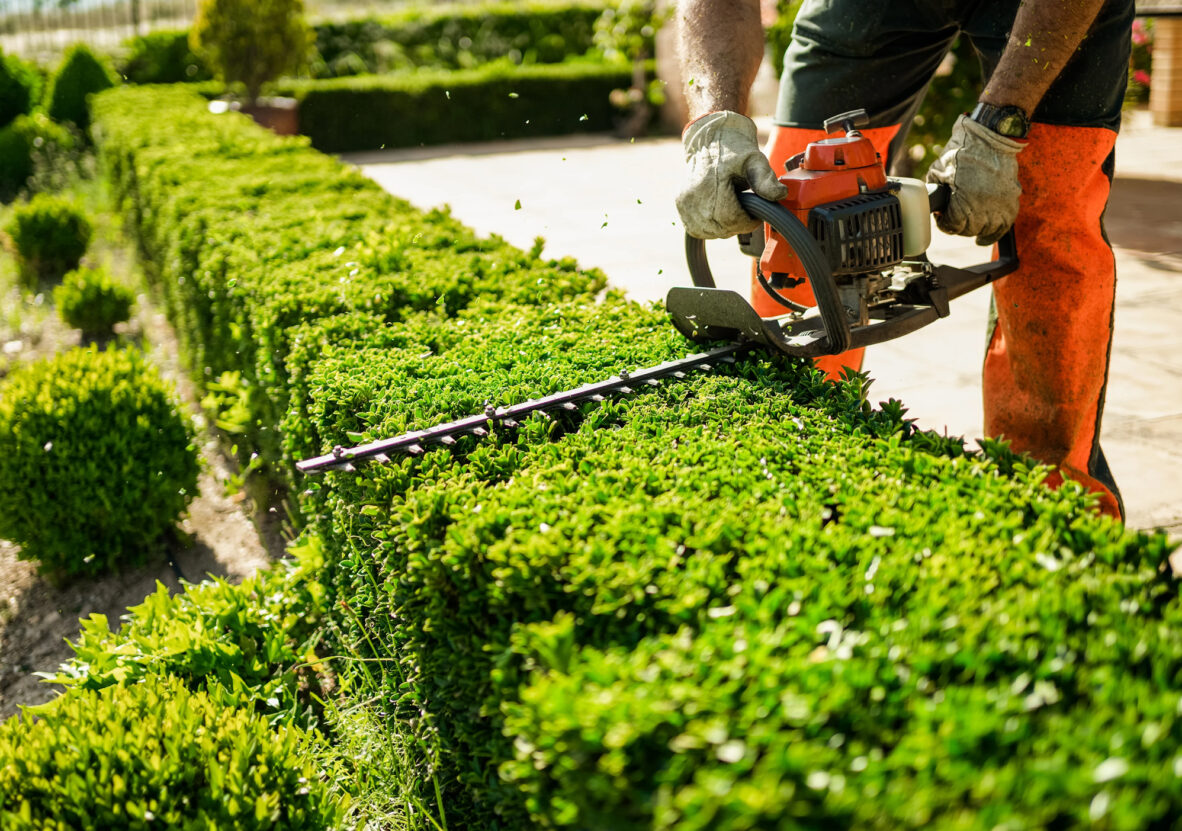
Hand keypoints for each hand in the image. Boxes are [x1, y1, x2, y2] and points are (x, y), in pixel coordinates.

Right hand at [676, 111, 788, 239]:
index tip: (756, 215)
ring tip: (733, 210)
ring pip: (708, 232)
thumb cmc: (734, 149)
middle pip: (720, 228)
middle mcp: (693, 195)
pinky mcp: (680, 205)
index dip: (747, 222)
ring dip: (724, 228)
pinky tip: (719, 215)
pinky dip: (711, 228)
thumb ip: (766, 179)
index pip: (730, 219)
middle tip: (747, 212)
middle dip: (737, 225)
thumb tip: (780, 195)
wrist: (710, 138)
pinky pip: (696, 229)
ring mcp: (684, 202)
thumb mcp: (754, 160)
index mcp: (710, 184)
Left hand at [926, 114, 1024, 245]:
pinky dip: (993, 234)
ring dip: (974, 229)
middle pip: (968, 230)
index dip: (943, 223)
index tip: (941, 218)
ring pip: (985, 230)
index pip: (952, 226)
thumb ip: (934, 191)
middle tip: (954, 217)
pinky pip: (1004, 225)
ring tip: (967, 223)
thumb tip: (933, 206)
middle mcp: (984, 207)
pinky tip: (983, 239)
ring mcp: (1000, 204)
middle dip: (958, 226)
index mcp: (964, 202)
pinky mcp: (1012, 199)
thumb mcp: (938, 171)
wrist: (990, 137)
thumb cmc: (962, 151)